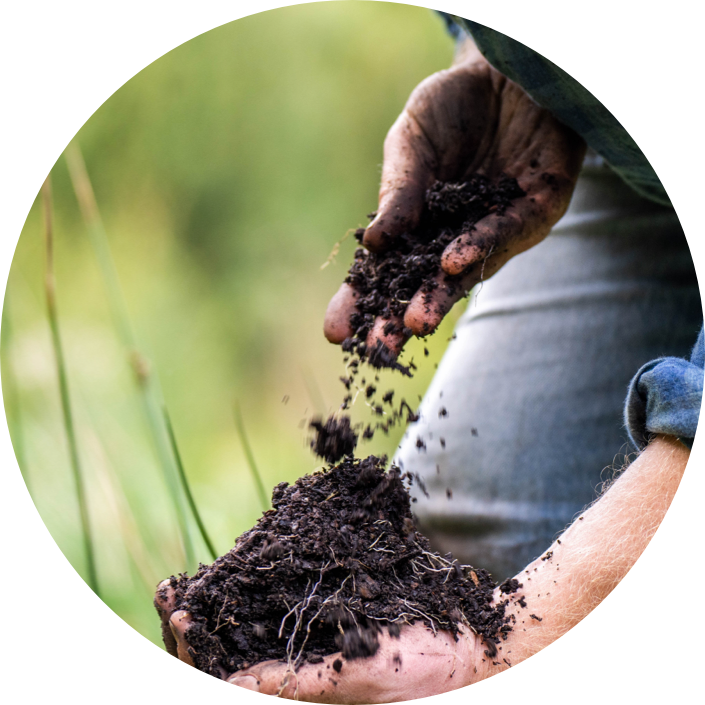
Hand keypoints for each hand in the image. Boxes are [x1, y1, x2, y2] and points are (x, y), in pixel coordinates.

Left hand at [154, 580, 486, 700]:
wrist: (473, 646)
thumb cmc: (425, 668)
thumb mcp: (361, 674)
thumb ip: (300, 682)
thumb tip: (232, 684)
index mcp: (304, 692)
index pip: (234, 678)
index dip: (201, 649)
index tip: (181, 609)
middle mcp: (302, 670)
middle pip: (234, 653)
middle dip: (203, 624)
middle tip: (174, 591)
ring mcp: (314, 646)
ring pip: (254, 627)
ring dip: (223, 603)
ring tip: (197, 577)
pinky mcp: (330, 624)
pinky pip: (283, 608)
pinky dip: (259, 587)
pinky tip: (249, 563)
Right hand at [324, 37, 585, 356]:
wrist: (509, 66)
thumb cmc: (454, 104)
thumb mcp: (411, 140)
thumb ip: (399, 189)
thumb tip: (373, 243)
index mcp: (420, 224)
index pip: (386, 272)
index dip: (361, 302)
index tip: (334, 332)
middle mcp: (458, 234)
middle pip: (425, 285)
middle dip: (400, 318)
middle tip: (378, 348)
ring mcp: (498, 225)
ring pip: (468, 272)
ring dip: (440, 297)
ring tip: (412, 323)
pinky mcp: (538, 206)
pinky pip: (508, 232)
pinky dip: (481, 247)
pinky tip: (450, 262)